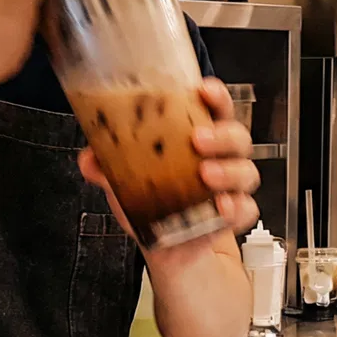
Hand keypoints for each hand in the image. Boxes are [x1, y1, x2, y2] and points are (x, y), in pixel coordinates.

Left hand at [77, 78, 262, 246]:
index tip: (204, 90)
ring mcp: (232, 187)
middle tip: (198, 139)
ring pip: (246, 171)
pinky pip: (246, 209)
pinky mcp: (234, 216)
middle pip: (238, 136)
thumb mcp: (127, 180)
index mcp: (201, 135)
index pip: (216, 108)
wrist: (168, 247)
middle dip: (221, 135)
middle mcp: (222, 157)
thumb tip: (90, 158)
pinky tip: (221, 208)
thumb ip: (107, 166)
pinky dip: (236, 208)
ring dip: (228, 171)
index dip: (216, 96)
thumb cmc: (155, 201)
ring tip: (205, 175)